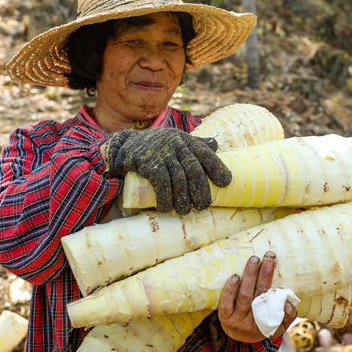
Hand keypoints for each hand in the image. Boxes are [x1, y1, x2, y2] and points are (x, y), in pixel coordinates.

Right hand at [106, 128, 231, 214]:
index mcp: (185, 140)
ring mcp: (161, 153)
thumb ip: (195, 144)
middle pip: (194, 169)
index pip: (205, 153)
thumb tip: (216, 146)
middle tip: (201, 207)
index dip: (217, 168)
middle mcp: (176, 144)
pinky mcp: (148, 163)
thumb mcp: (176, 141)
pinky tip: (166, 207)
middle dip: (200, 190)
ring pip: (178, 179)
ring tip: (184, 211)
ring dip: (183, 199)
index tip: (225, 183)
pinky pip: (161, 183)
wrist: (126, 145)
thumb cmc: (157, 146)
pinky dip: (165, 198)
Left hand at [217, 252, 296, 343]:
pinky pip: (226, 303)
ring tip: (255, 259)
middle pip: (259, 294)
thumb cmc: (262, 325)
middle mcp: (251, 321)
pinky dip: (230, 290)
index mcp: (267, 323)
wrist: (239, 336)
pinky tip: (235, 276)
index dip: (279, 293)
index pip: (274, 306)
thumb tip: (287, 303)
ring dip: (250, 275)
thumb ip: (288, 315)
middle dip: (265, 273)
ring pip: (244, 296)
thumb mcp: (278, 326)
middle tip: (269, 256)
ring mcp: (236, 319)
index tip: (285, 280)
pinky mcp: (224, 316)